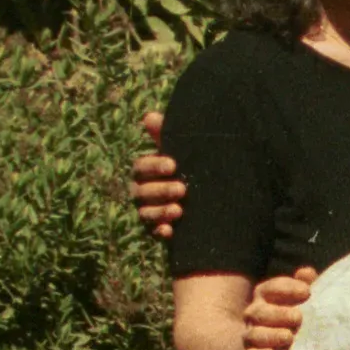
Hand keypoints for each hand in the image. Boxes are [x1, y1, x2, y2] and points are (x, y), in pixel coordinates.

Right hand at [132, 109, 183, 241]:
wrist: (207, 199)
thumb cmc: (188, 168)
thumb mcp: (182, 152)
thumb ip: (165, 136)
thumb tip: (149, 116)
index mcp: (146, 171)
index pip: (141, 167)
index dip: (154, 166)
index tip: (173, 165)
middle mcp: (142, 191)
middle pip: (141, 192)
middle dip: (161, 190)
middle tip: (182, 190)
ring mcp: (148, 211)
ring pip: (145, 213)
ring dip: (160, 212)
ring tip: (178, 210)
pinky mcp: (158, 229)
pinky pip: (152, 232)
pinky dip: (160, 231)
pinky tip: (170, 231)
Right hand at [240, 265, 316, 349]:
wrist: (253, 347)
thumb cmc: (282, 319)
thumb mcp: (289, 300)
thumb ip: (299, 285)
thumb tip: (309, 272)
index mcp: (263, 298)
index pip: (270, 289)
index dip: (287, 289)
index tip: (307, 292)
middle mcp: (254, 315)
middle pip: (261, 312)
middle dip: (279, 314)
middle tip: (298, 317)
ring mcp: (249, 337)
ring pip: (255, 335)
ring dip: (271, 335)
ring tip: (288, 337)